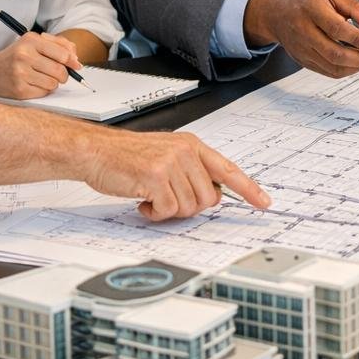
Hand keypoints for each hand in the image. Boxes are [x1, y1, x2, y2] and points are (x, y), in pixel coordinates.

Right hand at [0, 31, 82, 98]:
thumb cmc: (18, 56)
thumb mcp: (35, 43)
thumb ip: (59, 45)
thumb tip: (76, 60)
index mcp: (31, 40)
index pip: (63, 54)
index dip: (72, 62)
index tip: (75, 65)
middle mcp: (24, 55)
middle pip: (60, 70)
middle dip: (64, 75)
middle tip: (59, 74)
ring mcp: (20, 73)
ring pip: (53, 83)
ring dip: (53, 83)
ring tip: (43, 78)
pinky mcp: (19, 89)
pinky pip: (43, 93)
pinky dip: (43, 90)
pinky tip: (33, 84)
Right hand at [89, 131, 270, 220]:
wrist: (95, 151)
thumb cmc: (126, 157)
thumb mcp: (166, 155)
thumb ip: (191, 171)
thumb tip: (211, 195)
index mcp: (191, 145)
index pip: (228, 169)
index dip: (249, 189)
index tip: (263, 202)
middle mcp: (185, 151)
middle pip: (209, 198)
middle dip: (188, 207)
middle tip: (166, 199)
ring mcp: (171, 163)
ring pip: (189, 207)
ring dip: (168, 210)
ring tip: (151, 196)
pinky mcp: (156, 177)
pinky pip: (168, 210)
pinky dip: (154, 213)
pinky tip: (142, 200)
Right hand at [244, 0, 358, 78]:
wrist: (276, 13)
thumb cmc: (305, 0)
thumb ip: (352, 6)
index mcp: (311, 9)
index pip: (336, 28)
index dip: (356, 38)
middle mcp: (304, 31)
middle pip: (333, 53)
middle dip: (358, 58)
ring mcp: (302, 49)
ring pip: (331, 66)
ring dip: (353, 67)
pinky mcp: (302, 60)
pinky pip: (326, 72)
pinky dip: (343, 71)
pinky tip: (353, 63)